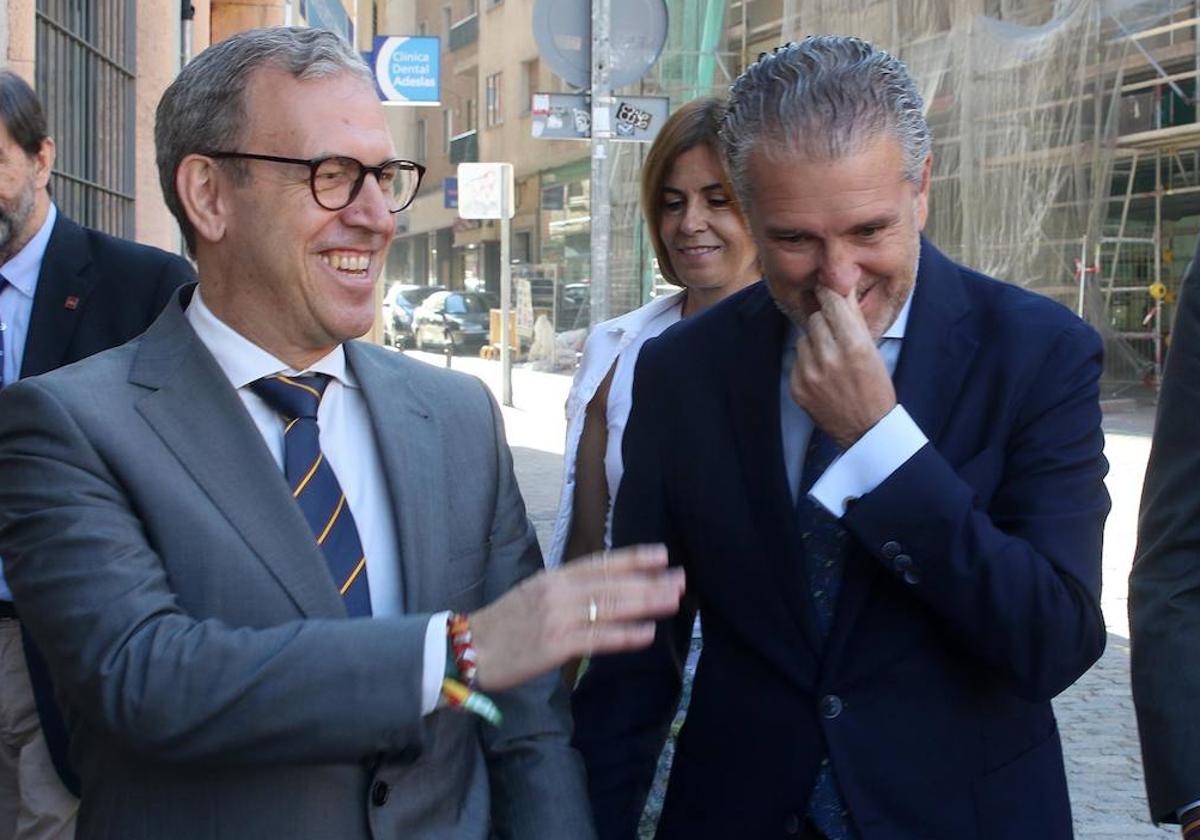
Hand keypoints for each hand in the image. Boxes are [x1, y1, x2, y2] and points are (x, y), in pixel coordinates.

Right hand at [468, 544, 684, 691]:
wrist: (466, 650)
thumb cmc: (503, 626)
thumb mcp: (533, 595)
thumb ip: (566, 590)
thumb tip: (603, 589)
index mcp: (552, 577)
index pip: (599, 563)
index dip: (633, 558)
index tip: (662, 554)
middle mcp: (557, 591)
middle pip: (612, 583)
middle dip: (650, 581)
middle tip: (682, 579)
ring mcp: (557, 617)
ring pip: (610, 606)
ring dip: (646, 602)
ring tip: (674, 599)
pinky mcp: (555, 645)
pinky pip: (597, 638)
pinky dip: (624, 635)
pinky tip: (647, 633)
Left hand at [790, 285, 895, 447]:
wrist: (866, 429)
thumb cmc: (875, 387)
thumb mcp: (872, 350)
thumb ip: (854, 319)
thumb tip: (842, 287)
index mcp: (854, 345)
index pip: (832, 303)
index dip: (828, 294)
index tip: (825, 289)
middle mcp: (830, 358)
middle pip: (814, 318)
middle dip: (823, 321)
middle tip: (834, 333)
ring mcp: (810, 374)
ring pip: (803, 338)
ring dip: (814, 342)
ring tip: (830, 358)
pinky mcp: (797, 387)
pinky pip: (797, 360)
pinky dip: (807, 362)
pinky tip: (822, 374)